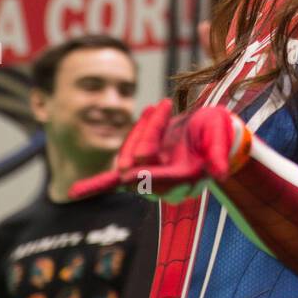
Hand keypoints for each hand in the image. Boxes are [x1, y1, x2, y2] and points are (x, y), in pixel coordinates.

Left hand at [69, 100, 251, 201]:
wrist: (212, 130)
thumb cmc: (218, 131)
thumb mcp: (221, 135)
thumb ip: (218, 153)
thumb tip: (221, 174)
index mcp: (187, 179)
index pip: (163, 178)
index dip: (149, 174)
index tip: (133, 171)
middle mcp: (166, 186)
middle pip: (142, 163)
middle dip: (148, 132)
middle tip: (164, 105)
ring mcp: (151, 180)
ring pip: (129, 158)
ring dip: (140, 130)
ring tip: (158, 108)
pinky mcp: (140, 171)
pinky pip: (115, 180)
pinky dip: (97, 185)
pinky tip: (76, 193)